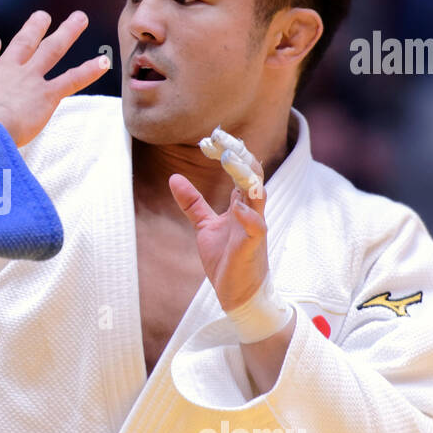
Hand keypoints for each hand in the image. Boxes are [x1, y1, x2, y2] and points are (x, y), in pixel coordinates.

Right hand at [0, 10, 110, 146]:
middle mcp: (6, 70)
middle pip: (23, 43)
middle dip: (34, 28)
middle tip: (43, 15)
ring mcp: (28, 80)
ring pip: (51, 50)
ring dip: (67, 33)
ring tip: (79, 19)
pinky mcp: (46, 95)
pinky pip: (72, 79)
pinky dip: (89, 70)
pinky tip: (104, 62)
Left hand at [168, 152, 268, 311]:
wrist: (238, 293)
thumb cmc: (226, 259)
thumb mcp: (205, 226)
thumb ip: (193, 203)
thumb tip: (174, 178)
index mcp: (240, 206)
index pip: (239, 172)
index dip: (228, 155)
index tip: (212, 138)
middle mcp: (250, 213)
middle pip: (251, 177)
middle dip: (240, 157)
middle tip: (224, 138)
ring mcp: (253, 229)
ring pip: (257, 197)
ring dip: (247, 179)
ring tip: (234, 161)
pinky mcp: (253, 247)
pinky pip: (256, 229)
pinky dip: (248, 218)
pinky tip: (239, 208)